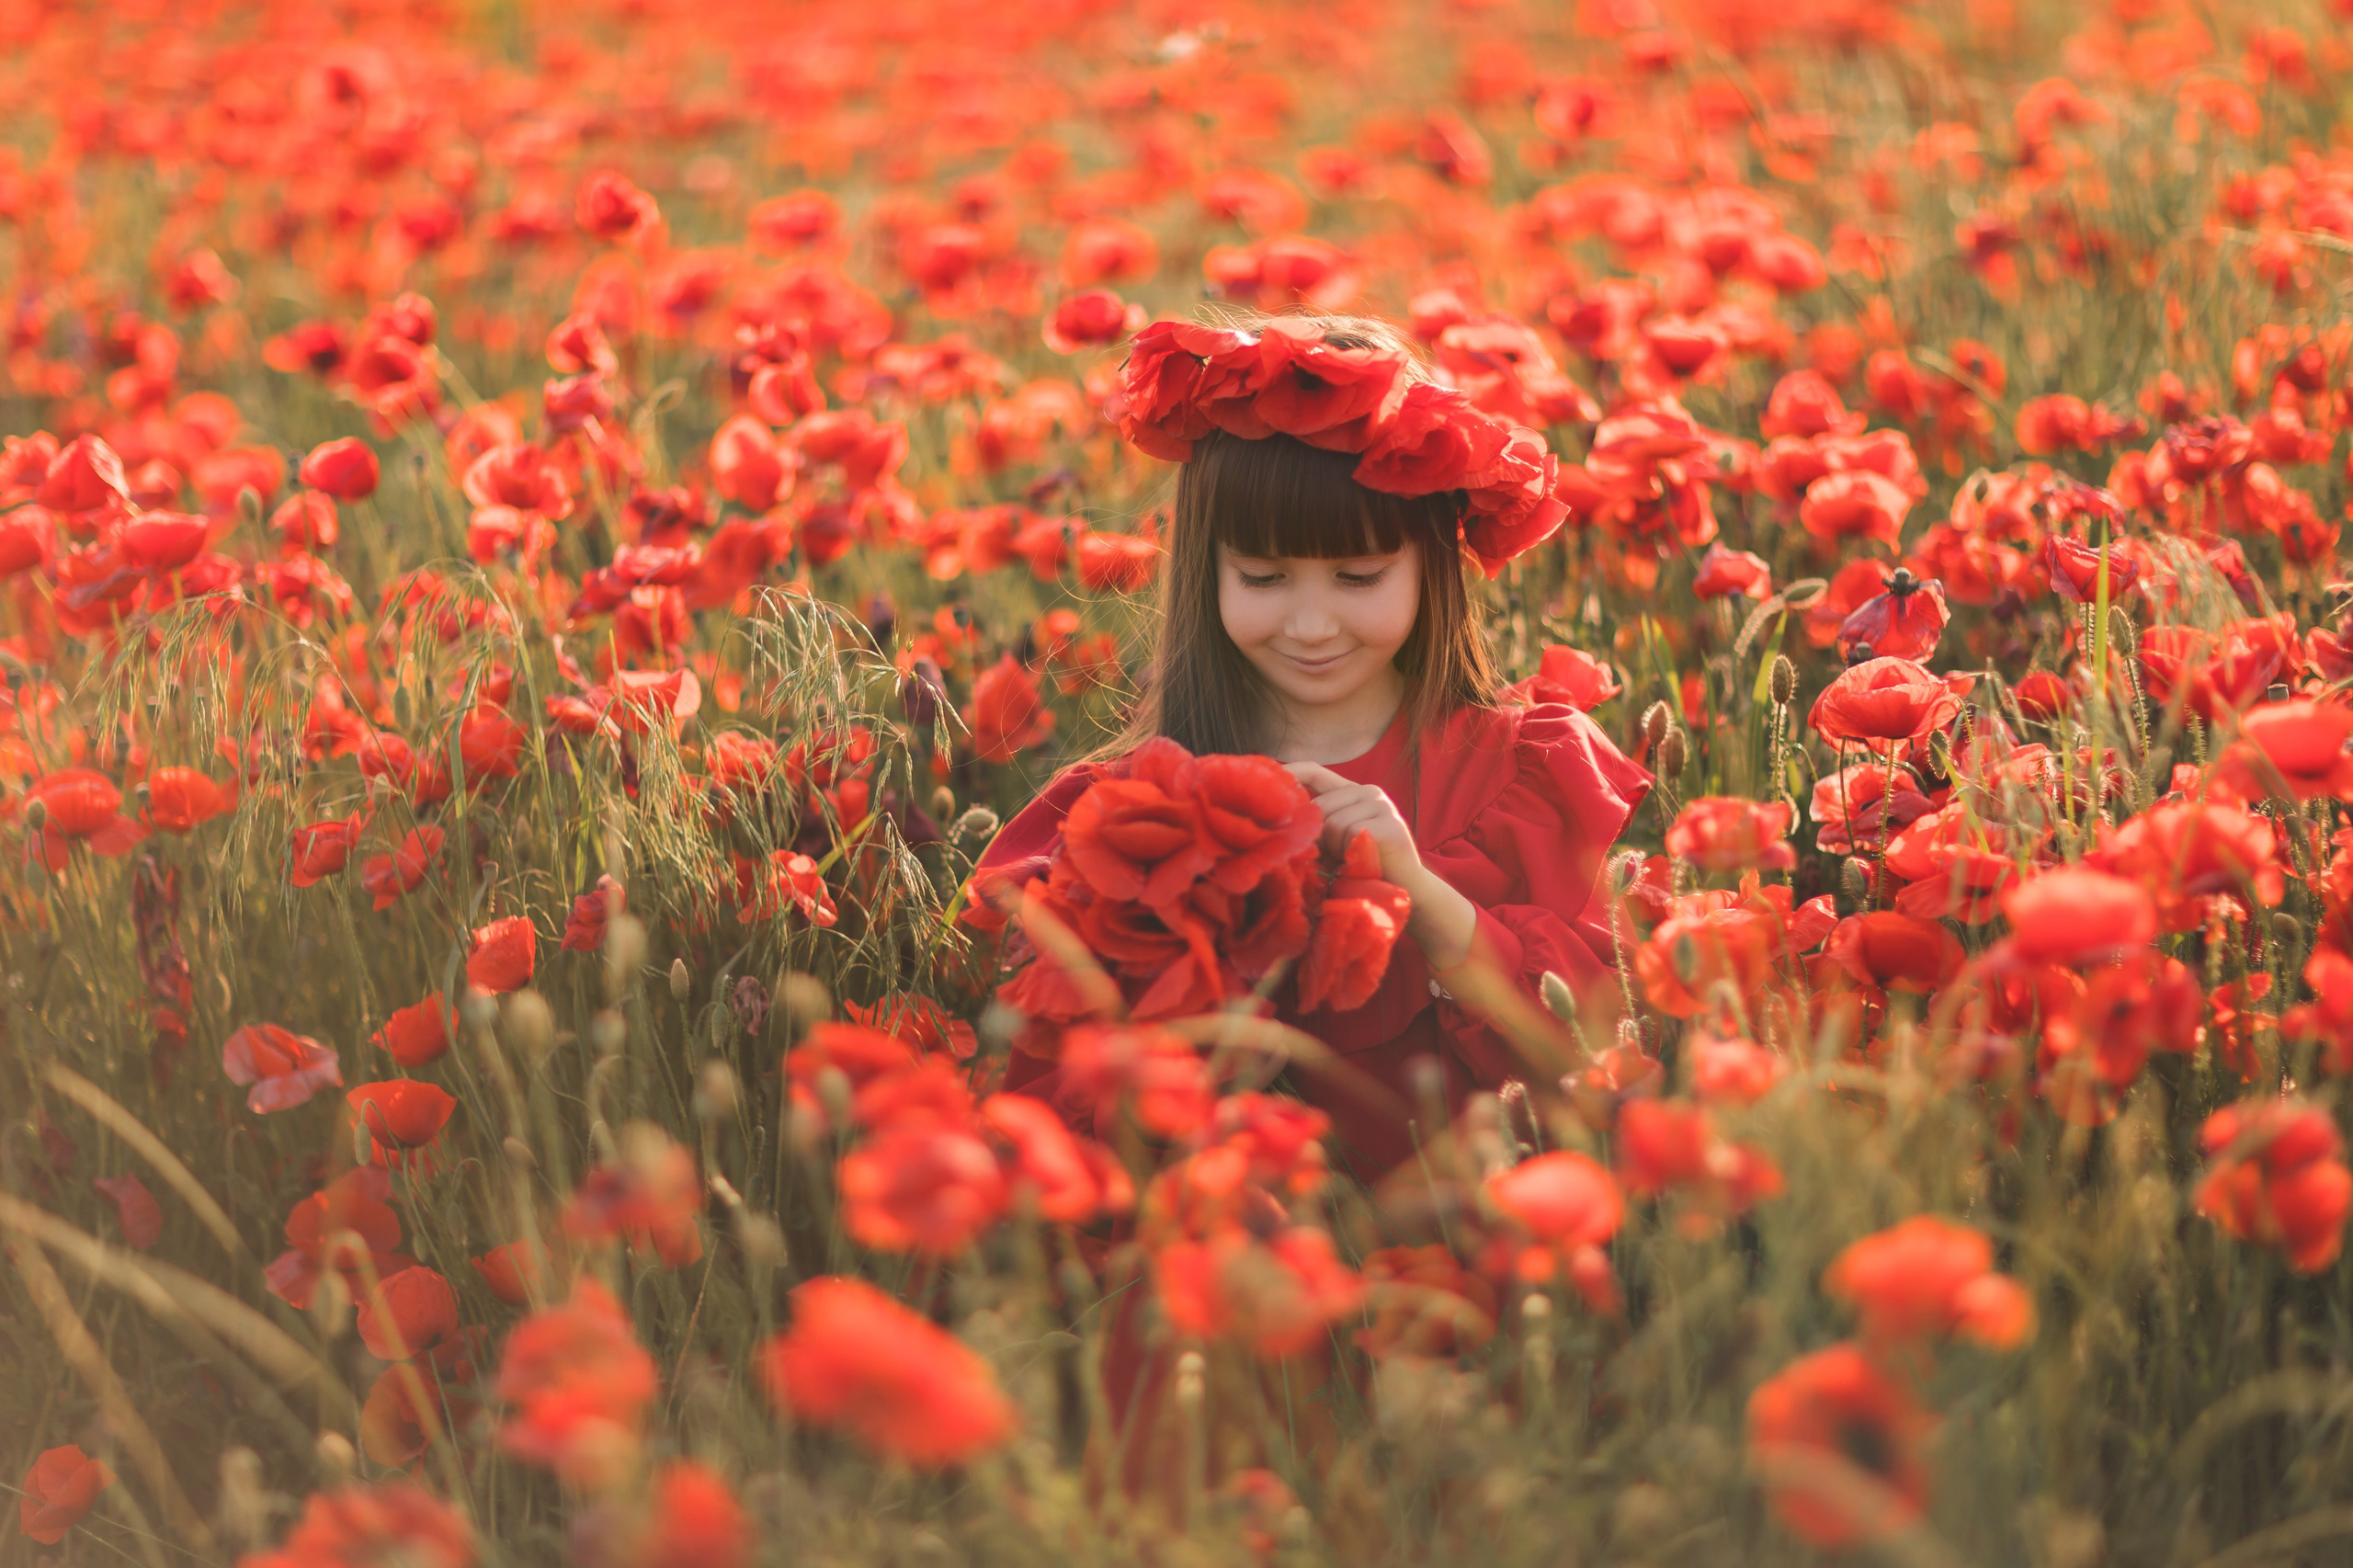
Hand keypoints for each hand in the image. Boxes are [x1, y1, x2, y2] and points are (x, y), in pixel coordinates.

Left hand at [1283, 762, 1419, 884]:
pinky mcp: (1389, 824)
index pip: (1315, 771)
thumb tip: (1274, 817)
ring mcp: (1381, 805)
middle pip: (1320, 805)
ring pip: (1333, 822)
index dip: (1290, 772)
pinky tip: (1362, 860)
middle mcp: (1368, 792)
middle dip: (1319, 835)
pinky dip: (1349, 852)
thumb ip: (1313, 825)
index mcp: (1352, 792)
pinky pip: (1349, 833)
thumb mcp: (1331, 842)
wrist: (1402, 891)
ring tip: (1352, 859)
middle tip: (1336, 856)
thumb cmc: (1361, 868)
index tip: (1266, 777)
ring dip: (1336, 848)